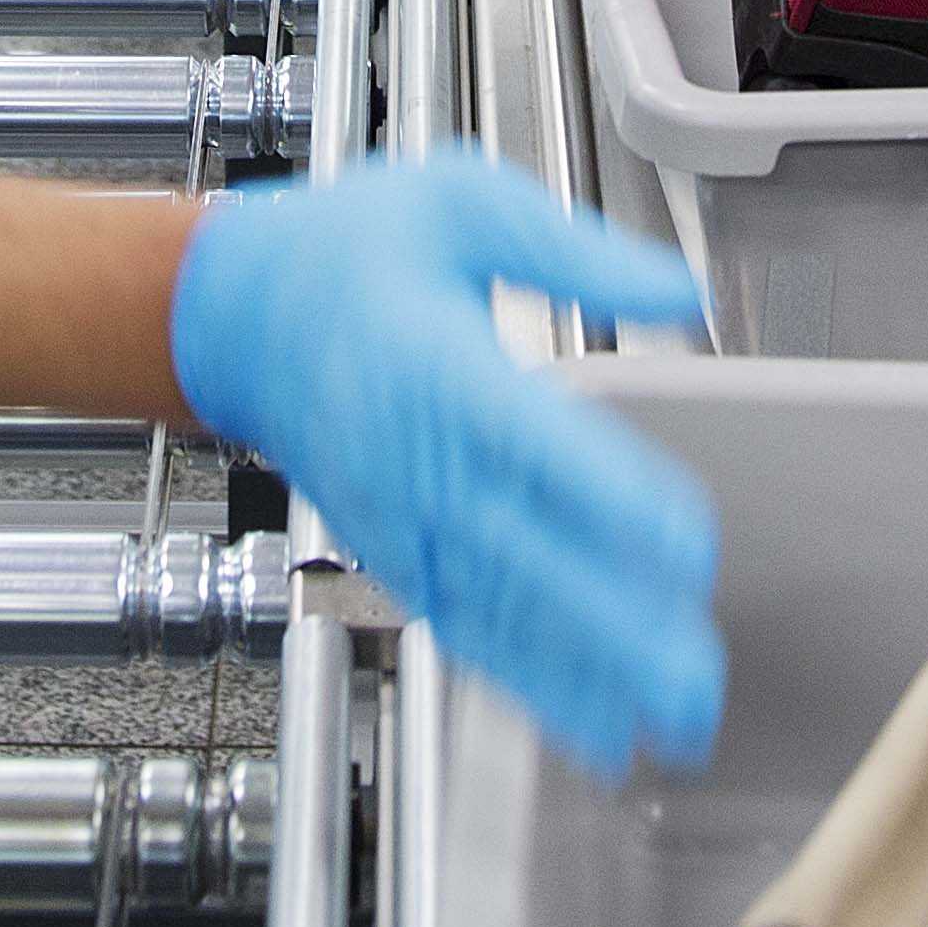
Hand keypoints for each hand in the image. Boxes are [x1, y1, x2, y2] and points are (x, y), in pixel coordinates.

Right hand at [167, 156, 720, 773]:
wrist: (233, 314)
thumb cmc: (346, 249)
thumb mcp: (463, 202)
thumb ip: (578, 253)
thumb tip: (680, 294)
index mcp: (434, 366)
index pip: (530, 444)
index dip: (608, 500)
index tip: (686, 545)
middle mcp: (414, 460)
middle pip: (522, 556)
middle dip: (613, 627)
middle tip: (694, 679)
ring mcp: (400, 519)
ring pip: (498, 611)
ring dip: (583, 675)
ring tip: (667, 724)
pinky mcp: (396, 554)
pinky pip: (467, 627)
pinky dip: (530, 680)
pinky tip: (594, 719)